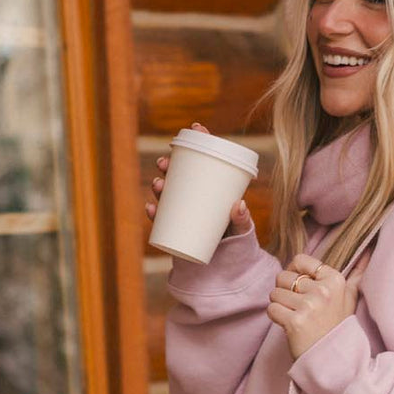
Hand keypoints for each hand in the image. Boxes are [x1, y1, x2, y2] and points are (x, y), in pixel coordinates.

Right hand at [145, 122, 252, 238]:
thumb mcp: (242, 230)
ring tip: (158, 185)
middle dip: (170, 164)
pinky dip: (155, 214)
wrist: (228, 267)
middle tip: (165, 164)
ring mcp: (185, 212)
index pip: (207, 159)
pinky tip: (151, 208)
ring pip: (169, 194)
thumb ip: (243, 220)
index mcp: (213, 189)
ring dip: (160, 186)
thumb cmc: (238, 243)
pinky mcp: (177, 229)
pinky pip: (163, 220)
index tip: (198, 126)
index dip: (202, 140)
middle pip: (181, 174)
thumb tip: (239, 205)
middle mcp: (196, 197)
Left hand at [268, 249, 370, 360]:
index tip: (303, 289)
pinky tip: (290, 327)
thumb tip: (367, 251)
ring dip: (281, 306)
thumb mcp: (350, 299)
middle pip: (283, 277)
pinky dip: (277, 318)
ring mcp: (309, 306)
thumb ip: (355, 275)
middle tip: (300, 308)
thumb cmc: (337, 327)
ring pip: (275, 293)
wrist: (333, 360)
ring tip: (296, 318)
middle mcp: (323, 290)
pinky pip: (272, 309)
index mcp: (335, 280)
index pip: (300, 260)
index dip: (295, 274)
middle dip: (286, 292)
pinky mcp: (295, 321)